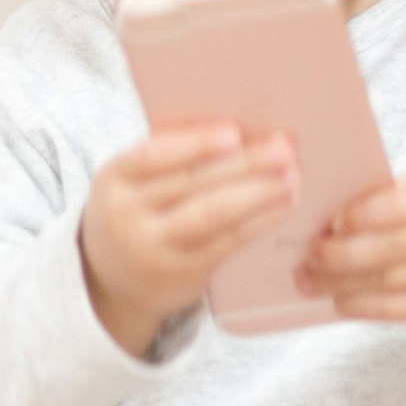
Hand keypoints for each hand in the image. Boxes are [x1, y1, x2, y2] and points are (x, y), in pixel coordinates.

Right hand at [81, 123, 296, 354]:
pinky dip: (259, 221)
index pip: (154, 156)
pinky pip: (228, 242)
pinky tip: (282, 205)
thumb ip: (170, 152)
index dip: (195, 144)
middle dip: (244, 163)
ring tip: (292, 176)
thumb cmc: (135, 210)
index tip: (235, 132)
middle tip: (284, 148)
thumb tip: (235, 127)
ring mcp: (156, 250)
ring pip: (214, 215)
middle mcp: (128, 216)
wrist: (113, 279)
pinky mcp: (184, 274)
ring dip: (259, 193)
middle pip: (193, 184)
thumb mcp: (133, 180)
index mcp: (114, 179)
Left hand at [297, 171, 405, 352]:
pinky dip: (360, 306)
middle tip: (309, 253)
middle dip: (340, 253)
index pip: (399, 205)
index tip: (329, 222)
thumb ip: (394, 195)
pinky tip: (338, 299)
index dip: (359, 215)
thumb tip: (332, 214)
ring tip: (309, 279)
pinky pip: (394, 310)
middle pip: (389, 248)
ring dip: (340, 282)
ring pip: (386, 282)